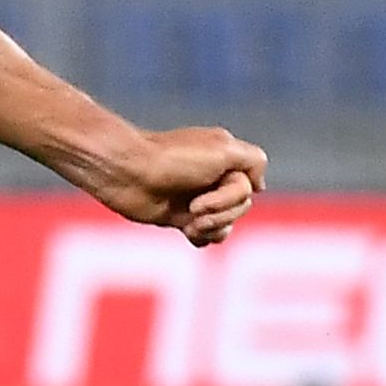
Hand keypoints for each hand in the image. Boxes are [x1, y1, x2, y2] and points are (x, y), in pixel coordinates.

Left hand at [91, 125, 268, 245]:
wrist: (126, 173)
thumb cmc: (173, 159)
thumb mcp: (223, 149)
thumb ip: (253, 161)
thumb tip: (259, 186)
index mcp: (225, 158)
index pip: (251, 185)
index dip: (237, 192)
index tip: (219, 183)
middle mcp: (213, 177)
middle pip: (241, 206)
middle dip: (223, 211)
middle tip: (194, 207)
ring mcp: (197, 198)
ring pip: (227, 223)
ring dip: (214, 226)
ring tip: (190, 223)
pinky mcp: (179, 217)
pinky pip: (208, 235)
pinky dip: (203, 236)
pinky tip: (188, 231)